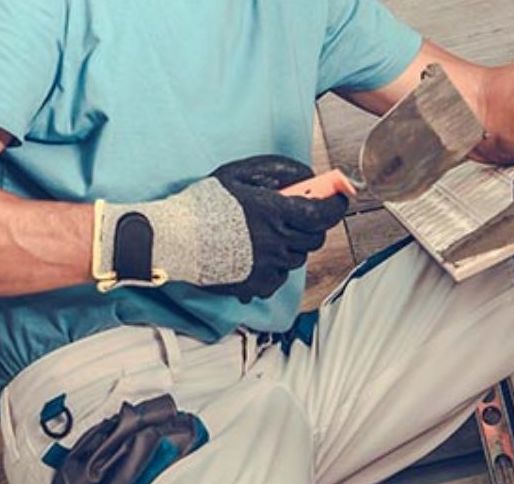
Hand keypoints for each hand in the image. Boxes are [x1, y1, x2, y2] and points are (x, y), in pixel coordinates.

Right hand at [92, 155, 348, 300]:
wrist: (174, 240)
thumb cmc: (203, 204)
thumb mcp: (237, 174)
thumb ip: (276, 169)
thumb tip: (307, 173)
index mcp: (275, 212)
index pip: (324, 213)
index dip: (337, 205)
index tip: (339, 199)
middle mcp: (277, 242)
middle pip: (315, 238)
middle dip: (313, 225)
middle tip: (298, 215)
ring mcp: (268, 267)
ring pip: (298, 258)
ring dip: (292, 245)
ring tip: (269, 235)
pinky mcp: (256, 285)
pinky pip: (281, 278)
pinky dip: (277, 267)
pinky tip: (258, 256)